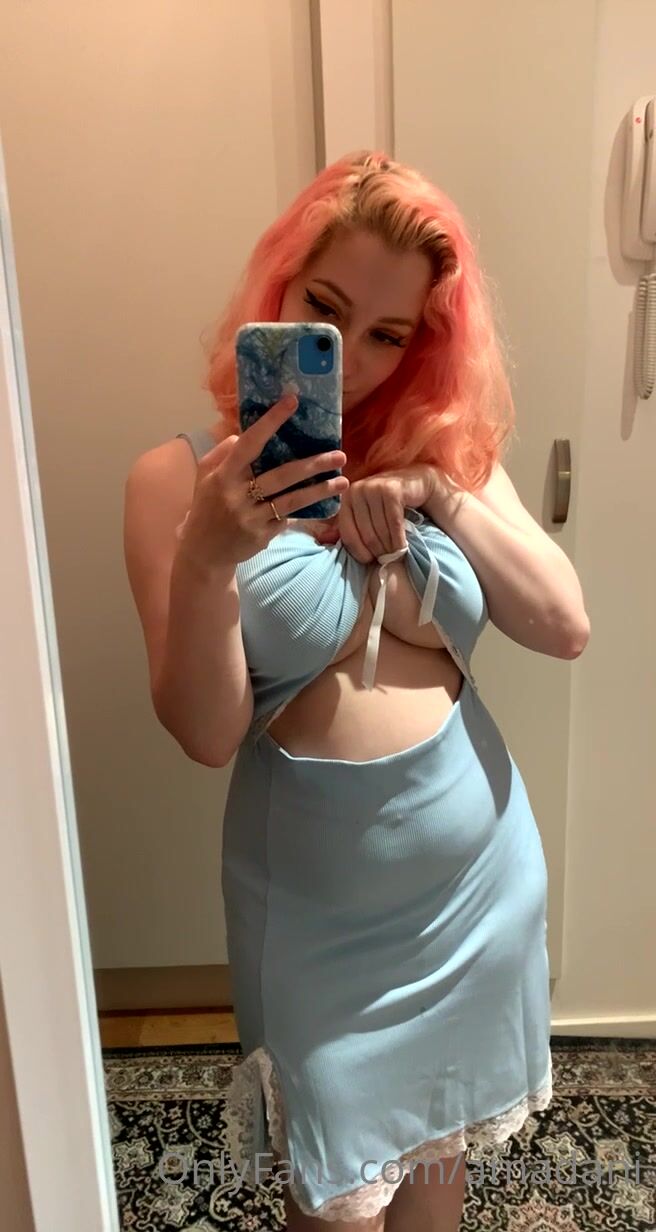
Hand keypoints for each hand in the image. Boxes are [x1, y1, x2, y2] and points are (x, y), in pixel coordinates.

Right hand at [178, 393, 348, 569]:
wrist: (204, 551)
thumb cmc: (207, 506)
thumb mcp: (205, 476)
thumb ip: (223, 452)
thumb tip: (245, 434)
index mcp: (223, 475)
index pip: (249, 443)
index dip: (270, 422)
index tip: (292, 402)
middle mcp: (238, 495)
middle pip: (282, 475)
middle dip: (313, 465)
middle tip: (340, 456)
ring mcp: (251, 518)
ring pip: (292, 500)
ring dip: (320, 490)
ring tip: (343, 482)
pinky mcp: (262, 536)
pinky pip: (288, 517)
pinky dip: (304, 508)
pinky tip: (323, 501)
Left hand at [313, 464, 437, 562]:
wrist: (416, 483)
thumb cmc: (388, 504)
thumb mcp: (364, 514)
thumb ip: (346, 527)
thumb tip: (323, 539)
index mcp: (346, 498)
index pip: (347, 534)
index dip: (359, 552)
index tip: (370, 561)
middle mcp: (356, 489)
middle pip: (365, 534)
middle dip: (378, 551)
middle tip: (388, 559)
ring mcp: (374, 487)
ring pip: (380, 530)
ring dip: (390, 547)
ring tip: (396, 554)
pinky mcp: (392, 489)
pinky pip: (394, 523)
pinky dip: (399, 539)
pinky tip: (404, 547)